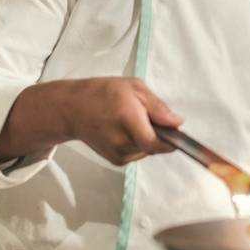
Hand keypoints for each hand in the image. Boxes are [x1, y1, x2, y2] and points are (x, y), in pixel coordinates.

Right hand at [0, 77, 182, 165]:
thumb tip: (177, 123)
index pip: (156, 143)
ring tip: (131, 120)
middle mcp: (122, 141)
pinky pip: (138, 153)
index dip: (171, 141)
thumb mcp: (134, 87)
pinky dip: (138, 143)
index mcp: (127, 120)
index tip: (177, 134)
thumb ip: (157, 106)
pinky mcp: (116, 161)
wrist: (72, 109)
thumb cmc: (103, 93)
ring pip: (147, 150)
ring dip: (147, 137)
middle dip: (158, 133)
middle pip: (154, 146)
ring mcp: (118, 154)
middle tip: (147, 116)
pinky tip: (125, 130)